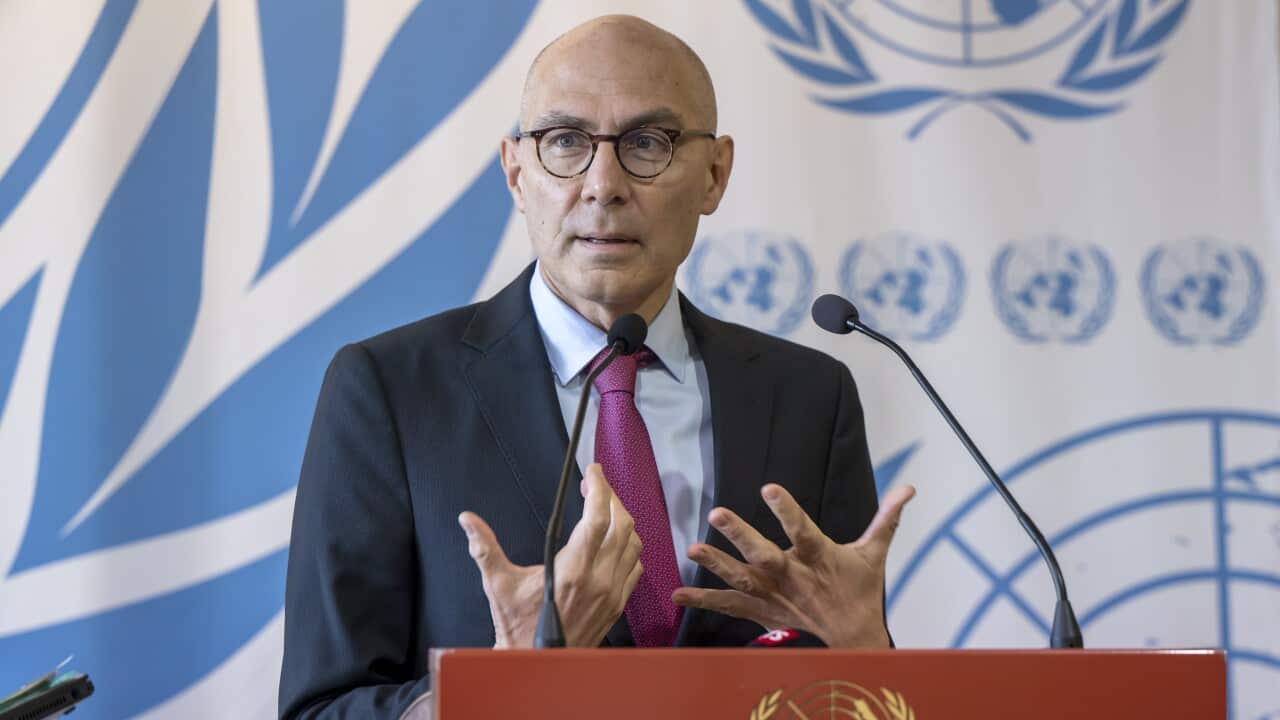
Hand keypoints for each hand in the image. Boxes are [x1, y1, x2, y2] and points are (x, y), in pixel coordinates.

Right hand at [458, 463, 643, 647]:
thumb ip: (484, 548)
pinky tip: (614, 540)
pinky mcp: (618, 604)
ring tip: (604, 507)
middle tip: (596, 485)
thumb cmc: (517, 625)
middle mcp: (598, 579)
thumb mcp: (498, 584)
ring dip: (622, 520)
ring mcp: (612, 592)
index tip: (593, 472)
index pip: (597, 518)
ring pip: (633, 543)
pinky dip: (629, 546)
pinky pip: (635, 566)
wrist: (536, 663)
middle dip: (612, 497)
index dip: (599, 488)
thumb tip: (467, 520)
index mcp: (572, 570)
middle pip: (621, 524)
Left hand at [671, 483, 914, 647]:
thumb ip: (886, 518)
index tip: (769, 488)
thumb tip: (909, 488)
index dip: (787, 510)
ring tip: (693, 548)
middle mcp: (791, 576)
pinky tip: (677, 594)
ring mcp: (773, 595)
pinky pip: (728, 605)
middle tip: (717, 513)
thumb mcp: (873, 553)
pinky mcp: (760, 610)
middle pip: (764, 555)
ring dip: (716, 564)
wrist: (850, 638)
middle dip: (740, 535)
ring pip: (741, 579)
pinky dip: (703, 599)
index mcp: (818, 557)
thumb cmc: (859, 589)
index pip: (802, 529)